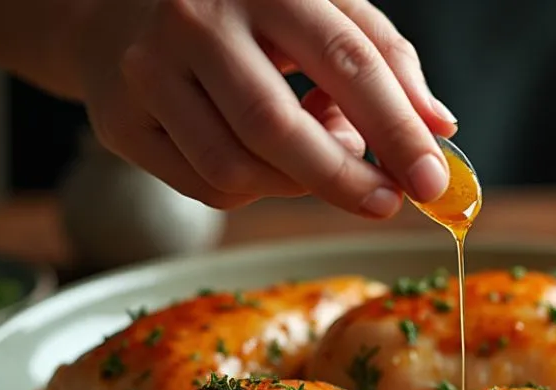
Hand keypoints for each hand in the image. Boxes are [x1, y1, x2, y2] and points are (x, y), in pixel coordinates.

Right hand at [72, 0, 457, 214]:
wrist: (116, 7)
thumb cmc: (244, 13)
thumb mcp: (319, 8)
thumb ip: (384, 57)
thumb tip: (440, 126)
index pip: (346, 60)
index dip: (396, 128)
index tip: (431, 179)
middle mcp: (196, 20)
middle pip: (278, 126)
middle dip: (344, 179)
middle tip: (387, 204)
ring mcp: (148, 71)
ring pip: (239, 167)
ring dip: (297, 184)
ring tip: (318, 156)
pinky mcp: (121, 121)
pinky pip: (208, 186)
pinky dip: (255, 189)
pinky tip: (264, 158)